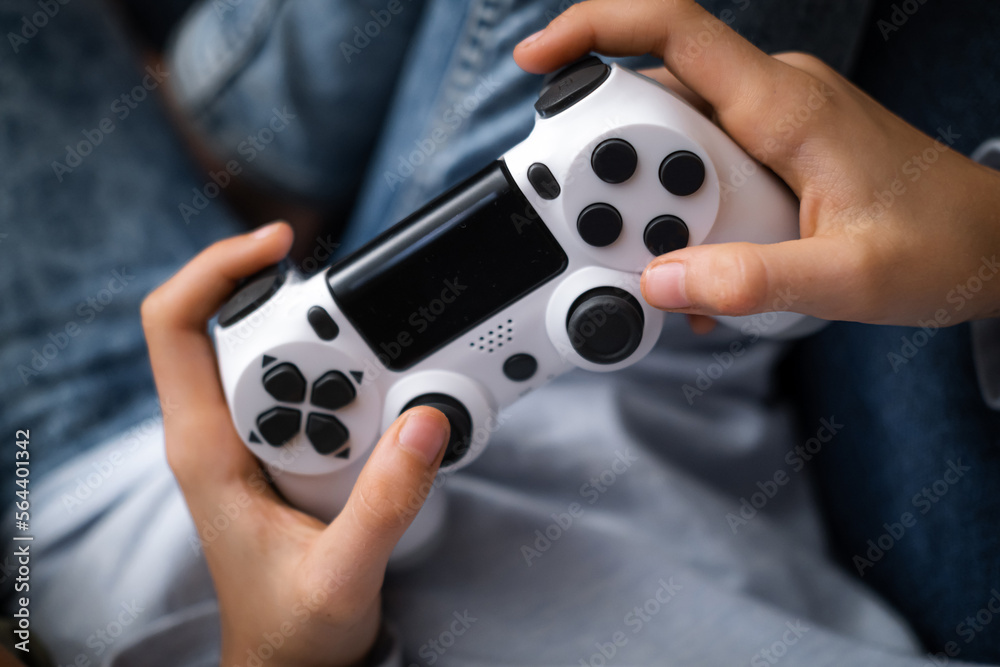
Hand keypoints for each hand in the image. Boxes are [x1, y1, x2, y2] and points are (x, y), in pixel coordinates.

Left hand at [141, 222, 449, 666]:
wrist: (290, 660)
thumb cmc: (293, 628)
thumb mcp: (343, 573)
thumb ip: (386, 503)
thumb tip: (427, 420)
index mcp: (207, 450)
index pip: (179, 326)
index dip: (218, 269)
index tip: (281, 244)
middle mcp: (222, 432)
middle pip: (245, 324)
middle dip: (309, 316)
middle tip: (368, 329)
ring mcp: (255, 438)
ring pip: (290, 356)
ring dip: (345, 357)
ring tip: (391, 384)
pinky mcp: (288, 448)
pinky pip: (321, 390)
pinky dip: (360, 384)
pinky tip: (395, 404)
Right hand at [514, 0, 999, 325]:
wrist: (988, 244)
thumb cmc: (939, 245)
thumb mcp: (848, 279)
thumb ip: (751, 281)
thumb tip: (661, 282)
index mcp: (784, 105)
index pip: (674, 29)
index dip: (594, 27)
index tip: (535, 59)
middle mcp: (768, 99)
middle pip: (653, 100)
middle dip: (617, 166)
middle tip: (623, 231)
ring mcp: (767, 123)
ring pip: (670, 141)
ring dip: (652, 202)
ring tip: (676, 261)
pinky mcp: (767, 149)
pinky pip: (698, 166)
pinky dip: (680, 212)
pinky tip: (697, 262)